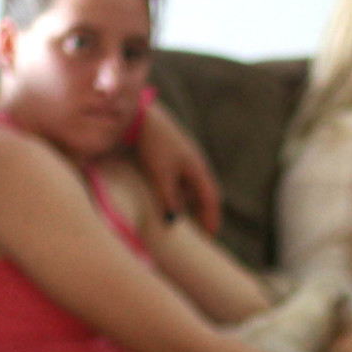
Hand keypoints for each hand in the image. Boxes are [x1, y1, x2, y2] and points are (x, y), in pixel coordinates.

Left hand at [136, 104, 222, 234]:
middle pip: (204, 193)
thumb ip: (168, 198)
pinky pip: (180, 179)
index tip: (210, 235)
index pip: (211, 198)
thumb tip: (173, 222)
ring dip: (189, 203)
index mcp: (198, 168)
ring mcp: (183, 157)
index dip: (212, 217)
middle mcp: (195, 163)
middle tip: (199, 231)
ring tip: (181, 218)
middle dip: (203, 212)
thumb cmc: (153, 143)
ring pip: (191, 186)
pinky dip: (178, 193)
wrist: (139, 115)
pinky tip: (167, 198)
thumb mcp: (160, 174)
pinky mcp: (171, 154)